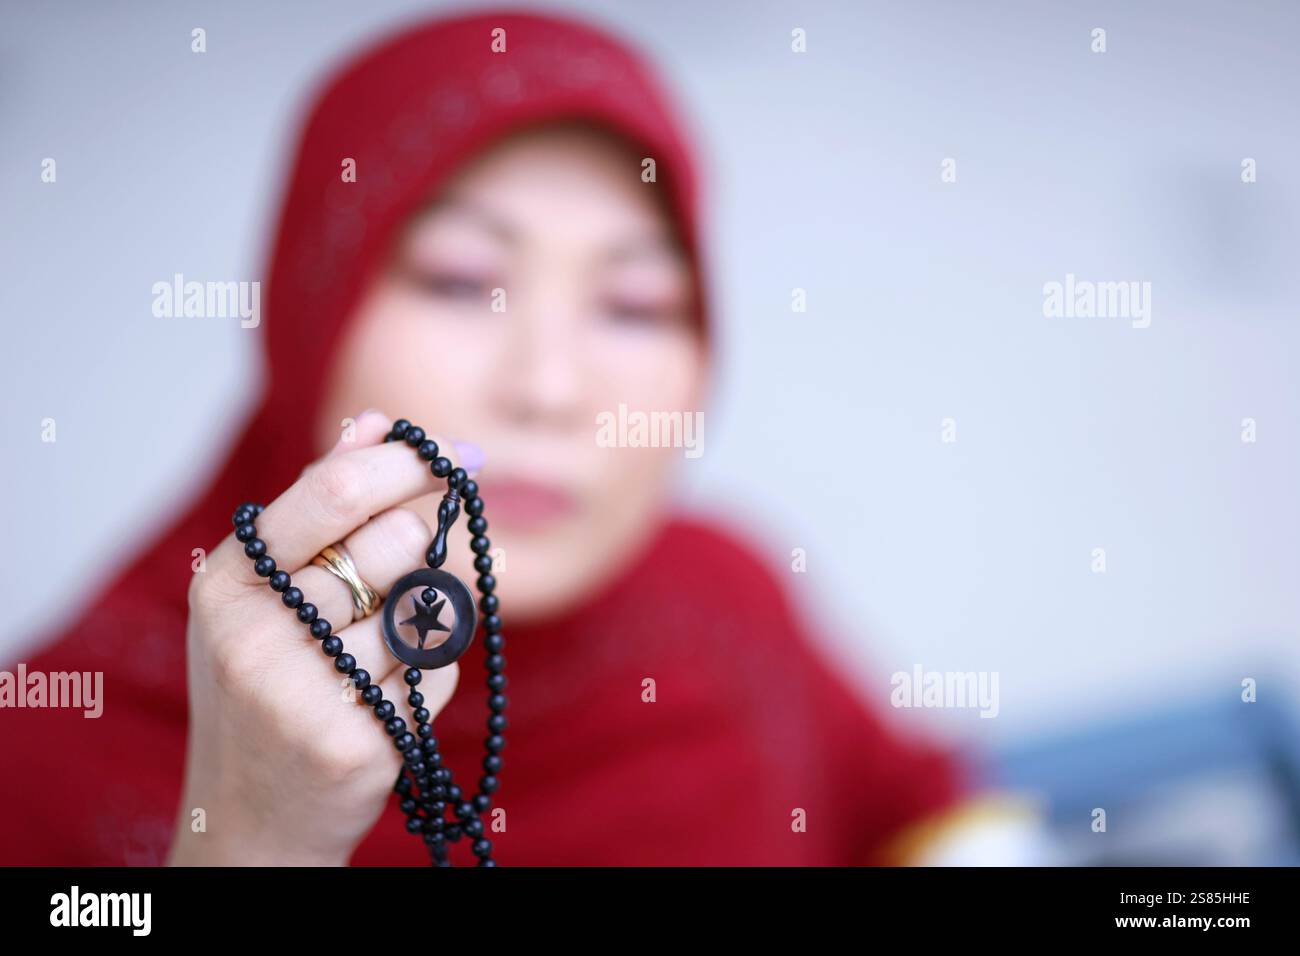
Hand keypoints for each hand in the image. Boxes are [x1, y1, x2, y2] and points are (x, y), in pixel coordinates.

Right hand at [169, 410, 472, 865]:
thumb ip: (320, 506)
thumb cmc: (269, 687)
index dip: (404, 463)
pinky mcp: (355, 741)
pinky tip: (383, 704)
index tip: (447, 456)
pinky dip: (429, 679)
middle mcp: (254, 634)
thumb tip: (373, 422)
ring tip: (375, 656)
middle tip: (405, 574)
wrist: (252, 819)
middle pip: (393, 543)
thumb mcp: (268, 596)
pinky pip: (438, 673)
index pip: (332, 492)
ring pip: (426, 608)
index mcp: (228, 583)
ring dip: (423, 624)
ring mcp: (301, 692)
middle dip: (420, 549)